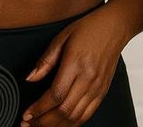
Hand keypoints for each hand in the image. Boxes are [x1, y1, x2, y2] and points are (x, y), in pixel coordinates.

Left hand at [21, 9, 126, 126]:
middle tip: (28, 124)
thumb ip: (45, 60)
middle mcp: (88, 79)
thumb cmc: (89, 28)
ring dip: (57, 126)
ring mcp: (97, 87)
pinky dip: (73, 123)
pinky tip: (61, 123)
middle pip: (64, 110)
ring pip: (76, 117)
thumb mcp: (62, 37)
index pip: (55, 95)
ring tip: (41, 126)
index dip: (38, 109)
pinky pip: (88, 114)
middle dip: (44, 122)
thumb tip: (30, 78)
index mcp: (76, 64)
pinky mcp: (103, 91)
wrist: (116, 26)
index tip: (27, 115)